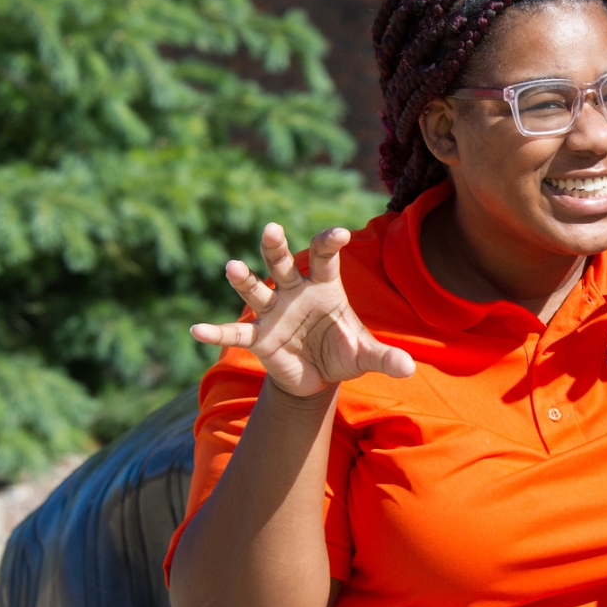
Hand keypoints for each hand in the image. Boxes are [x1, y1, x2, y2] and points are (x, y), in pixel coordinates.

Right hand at [190, 223, 415, 397]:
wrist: (318, 377)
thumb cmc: (343, 353)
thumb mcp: (366, 356)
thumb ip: (387, 358)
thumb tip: (410, 369)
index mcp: (325, 287)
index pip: (324, 257)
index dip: (329, 243)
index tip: (340, 233)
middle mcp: (295, 292)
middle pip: (282, 263)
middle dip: (275, 247)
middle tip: (271, 229)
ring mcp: (273, 312)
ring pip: (256, 288)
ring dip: (244, 278)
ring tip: (233, 266)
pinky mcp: (258, 336)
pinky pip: (234, 332)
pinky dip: (215, 332)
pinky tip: (196, 330)